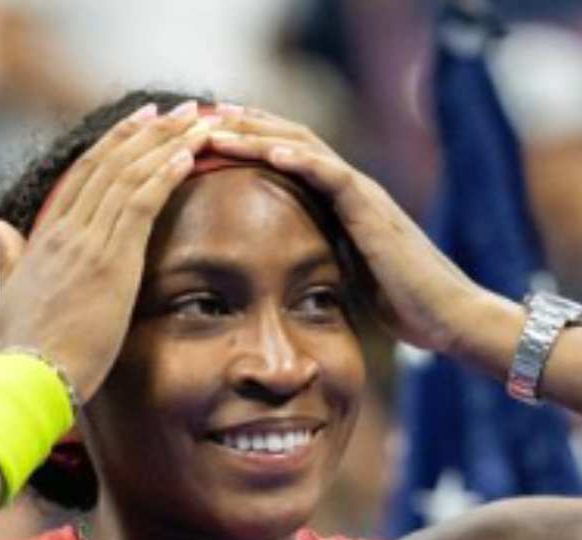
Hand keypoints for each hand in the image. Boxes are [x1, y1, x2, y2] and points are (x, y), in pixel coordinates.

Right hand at [0, 103, 220, 400]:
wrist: (30, 377)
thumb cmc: (22, 349)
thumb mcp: (9, 294)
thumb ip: (9, 256)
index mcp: (44, 238)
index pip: (83, 175)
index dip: (115, 143)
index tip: (142, 121)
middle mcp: (65, 231)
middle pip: (110, 164)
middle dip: (149, 131)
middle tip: (181, 109)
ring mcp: (88, 244)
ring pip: (130, 176)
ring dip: (169, 143)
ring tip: (200, 121)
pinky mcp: (111, 262)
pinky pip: (141, 204)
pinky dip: (166, 175)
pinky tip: (189, 156)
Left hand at [207, 106, 484, 353]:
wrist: (446, 314)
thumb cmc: (399, 301)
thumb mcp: (341, 274)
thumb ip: (315, 258)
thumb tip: (276, 270)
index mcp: (338, 200)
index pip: (288, 156)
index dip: (249, 141)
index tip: (209, 135)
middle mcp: (350, 188)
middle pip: (291, 140)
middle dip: (246, 125)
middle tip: (202, 116)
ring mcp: (363, 195)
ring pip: (306, 149)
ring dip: (261, 136)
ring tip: (223, 127)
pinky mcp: (373, 211)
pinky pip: (335, 177)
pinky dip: (304, 160)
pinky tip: (274, 151)